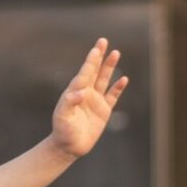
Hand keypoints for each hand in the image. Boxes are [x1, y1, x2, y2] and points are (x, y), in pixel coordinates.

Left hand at [49, 39, 128, 158]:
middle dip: (98, 56)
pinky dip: (118, 87)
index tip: (96, 49)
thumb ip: (69, 103)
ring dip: (109, 67)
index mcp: (74, 92)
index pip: (84, 73)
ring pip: (104, 79)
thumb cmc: (63, 131)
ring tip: (115, 52)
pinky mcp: (103, 110)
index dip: (90, 61)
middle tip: (103, 40)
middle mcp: (85, 93)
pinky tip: (124, 79)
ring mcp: (95, 101)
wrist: (69, 147)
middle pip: (94, 71)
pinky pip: (112, 96)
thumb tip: (81, 92)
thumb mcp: (63, 118)